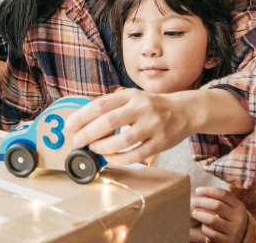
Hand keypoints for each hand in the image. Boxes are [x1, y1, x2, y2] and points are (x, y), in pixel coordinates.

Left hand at [63, 89, 194, 164]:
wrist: (185, 111)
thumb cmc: (152, 106)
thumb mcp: (133, 98)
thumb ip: (112, 107)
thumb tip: (84, 122)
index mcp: (131, 96)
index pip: (101, 105)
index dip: (82, 116)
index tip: (70, 125)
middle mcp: (142, 108)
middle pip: (109, 122)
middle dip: (88, 134)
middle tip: (78, 141)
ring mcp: (153, 126)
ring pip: (122, 141)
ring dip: (103, 147)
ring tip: (94, 149)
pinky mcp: (161, 142)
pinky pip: (136, 154)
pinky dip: (120, 159)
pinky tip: (110, 158)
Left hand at [191, 187, 248, 242]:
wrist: (243, 236)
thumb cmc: (230, 218)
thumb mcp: (231, 207)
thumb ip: (220, 199)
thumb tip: (201, 191)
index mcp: (239, 206)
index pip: (223, 194)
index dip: (208, 191)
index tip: (197, 191)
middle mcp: (238, 218)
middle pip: (216, 206)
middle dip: (201, 202)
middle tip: (193, 202)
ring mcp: (234, 230)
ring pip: (212, 220)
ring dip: (200, 215)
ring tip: (195, 213)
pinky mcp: (228, 241)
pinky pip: (211, 233)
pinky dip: (205, 228)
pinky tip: (204, 225)